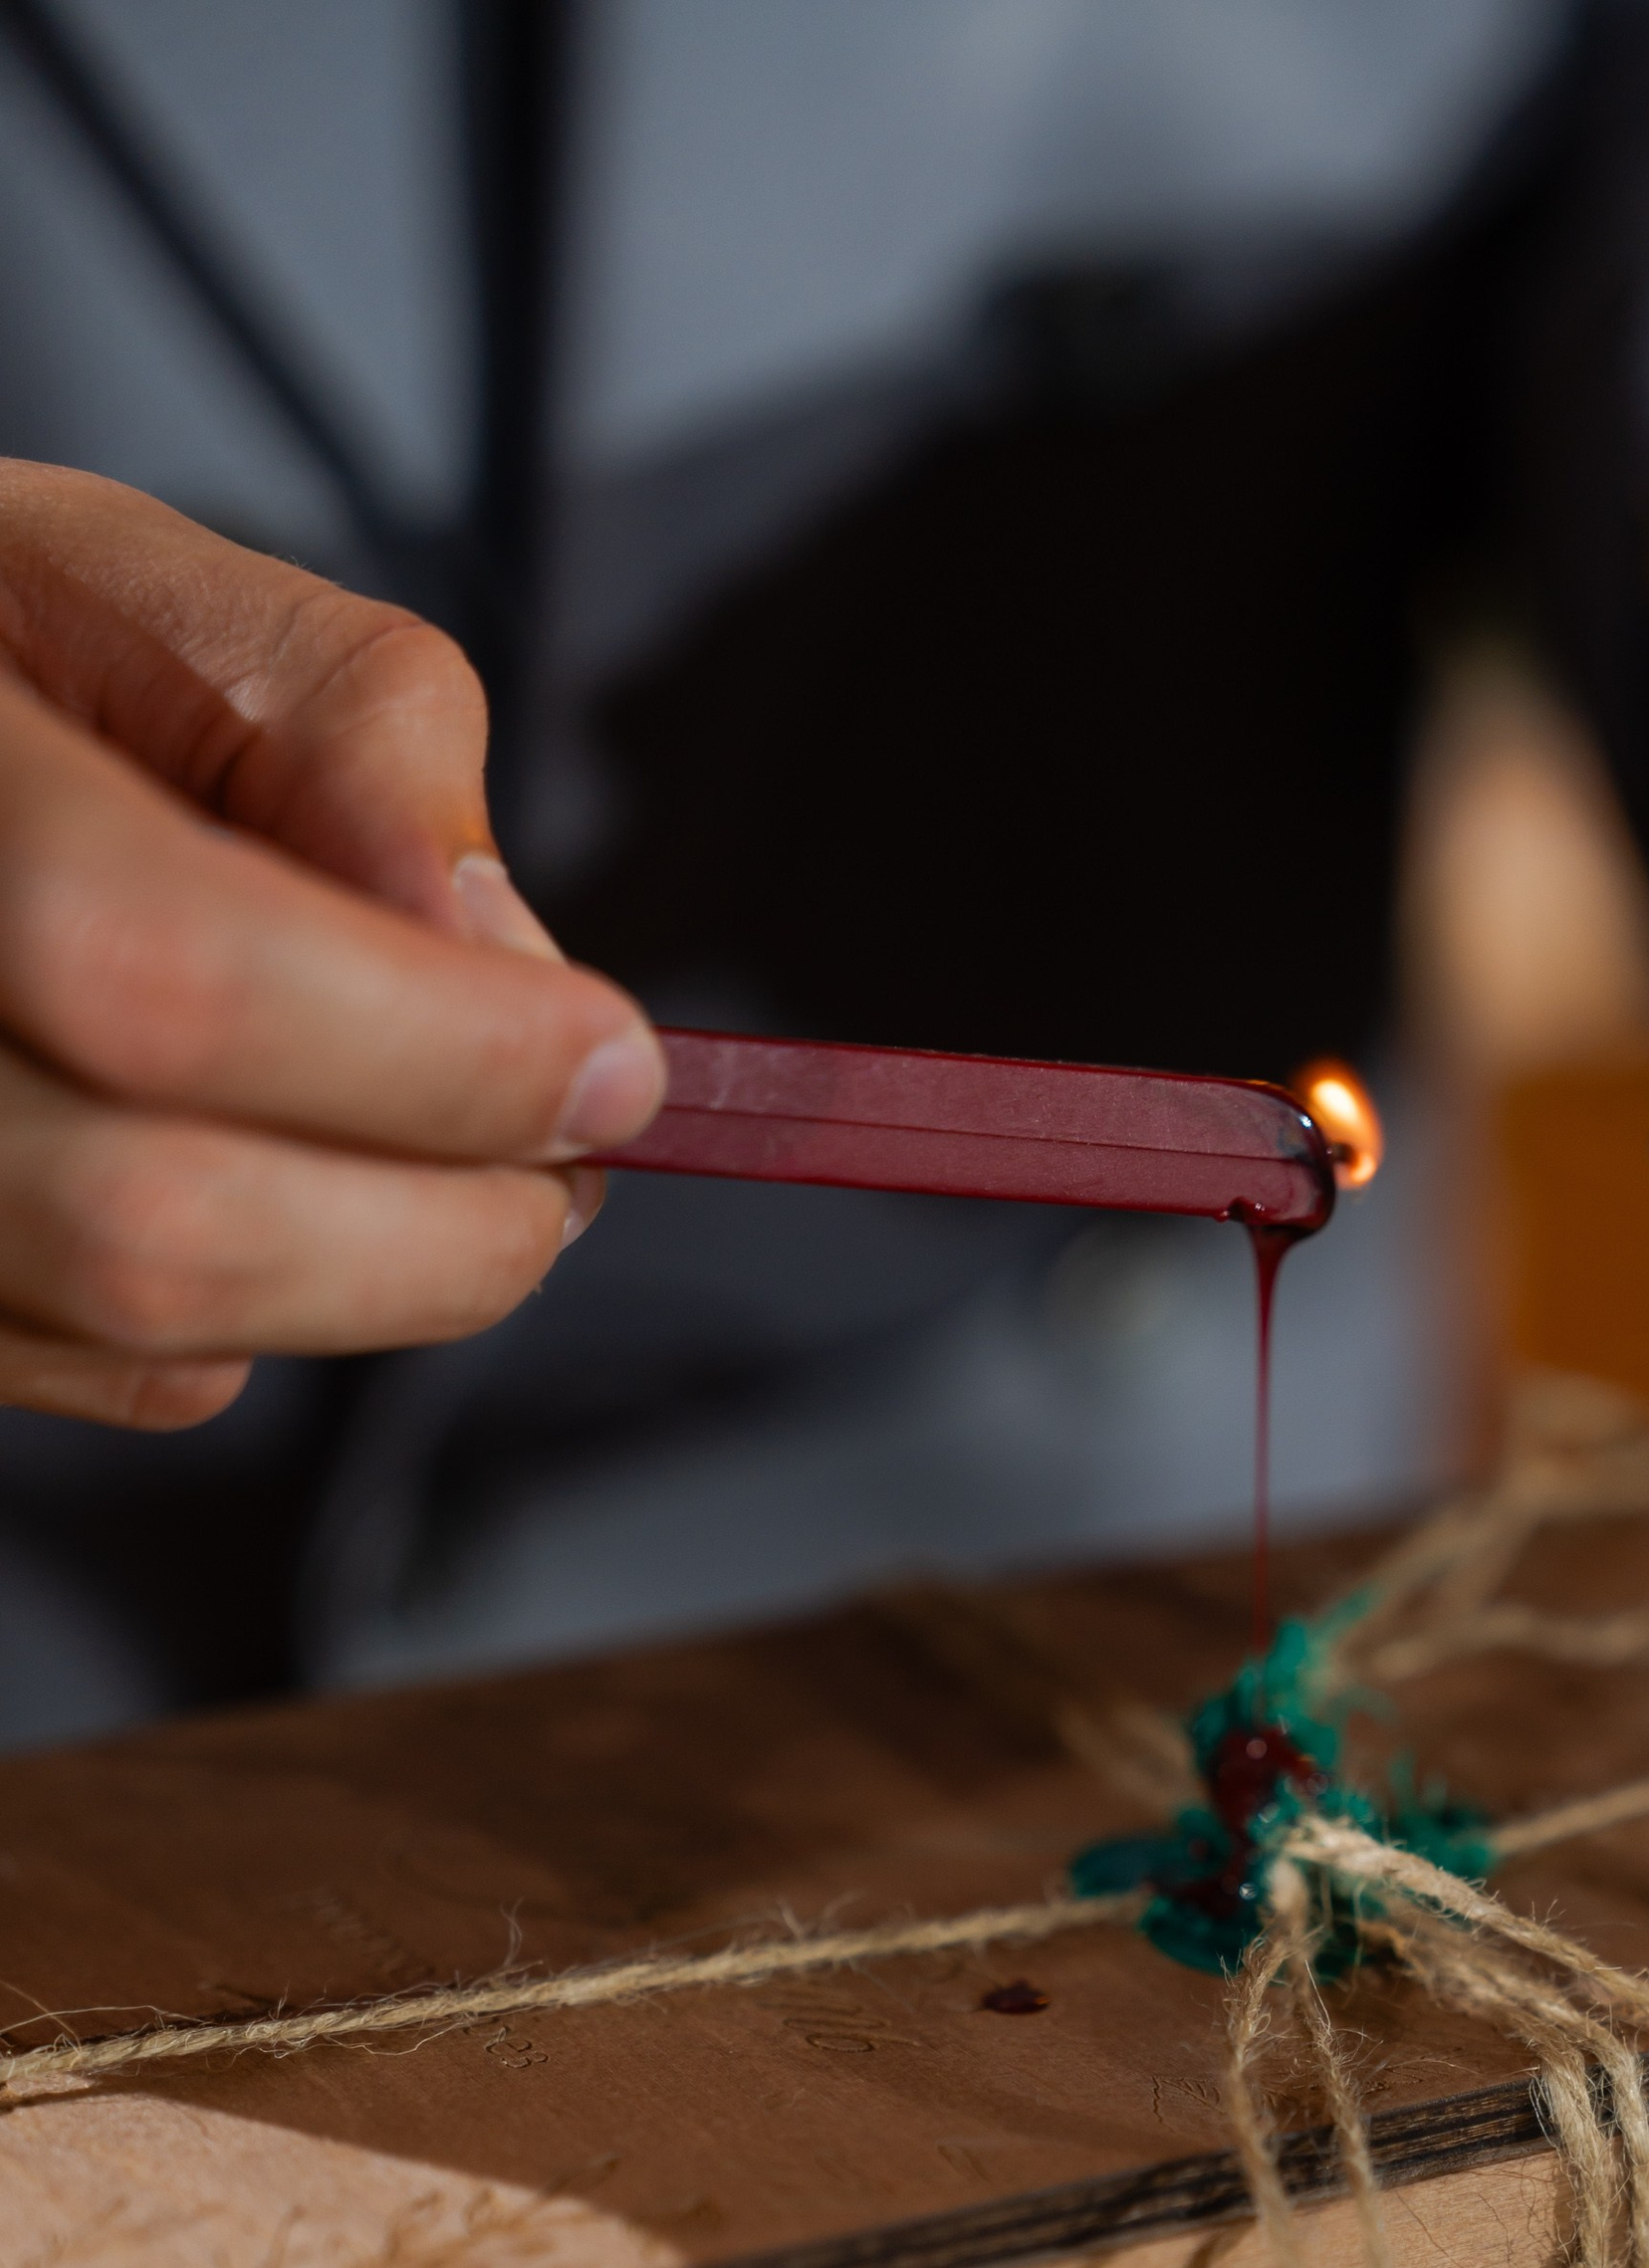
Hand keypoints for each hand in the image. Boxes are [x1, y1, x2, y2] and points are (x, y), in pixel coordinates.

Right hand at [0, 463, 661, 1424]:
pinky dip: (257, 1301)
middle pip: (159, 1228)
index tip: (614, 1062)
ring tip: (451, 1152)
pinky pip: (116, 1371)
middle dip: (443, 1226)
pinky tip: (260, 1165)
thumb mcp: (150, 597)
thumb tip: (511, 972)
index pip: (171, 977)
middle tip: (568, 1155)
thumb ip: (356, 737)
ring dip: (379, 1274)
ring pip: (153, 1335)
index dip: (437, 1056)